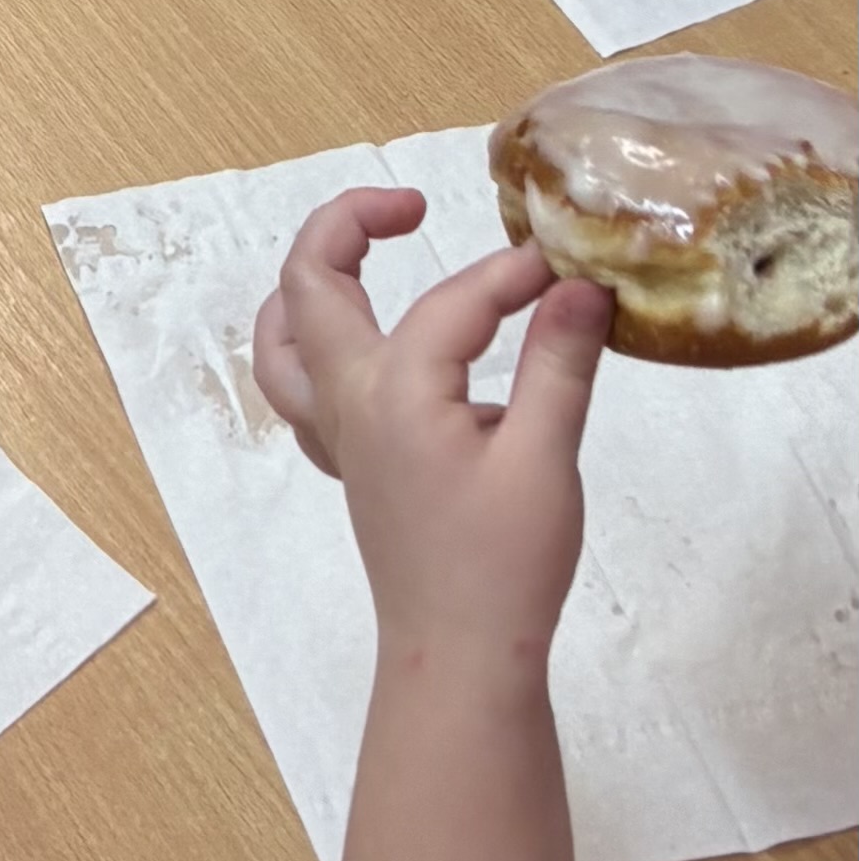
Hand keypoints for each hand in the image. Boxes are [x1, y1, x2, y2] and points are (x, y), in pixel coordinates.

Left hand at [251, 186, 609, 668]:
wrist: (458, 654)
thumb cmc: (501, 564)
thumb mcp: (547, 458)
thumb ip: (559, 363)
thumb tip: (577, 286)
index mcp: (393, 389)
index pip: (454, 301)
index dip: (514, 276)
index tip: (565, 268)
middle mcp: (349, 401)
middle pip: (308, 284)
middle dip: (349, 223)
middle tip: (411, 206)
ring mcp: (339, 437)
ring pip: (282, 340)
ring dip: (307, 284)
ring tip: (355, 254)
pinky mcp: (351, 468)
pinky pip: (302, 390)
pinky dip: (314, 347)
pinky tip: (362, 350)